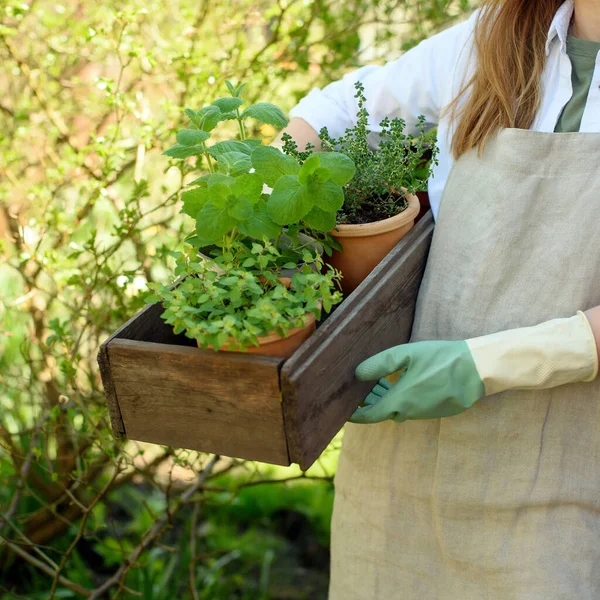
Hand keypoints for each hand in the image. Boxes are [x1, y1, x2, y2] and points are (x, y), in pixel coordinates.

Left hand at [350, 340, 484, 423]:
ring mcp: (424, 413)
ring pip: (396, 409)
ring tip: (376, 382)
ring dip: (385, 398)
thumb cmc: (441, 359)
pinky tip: (399, 382)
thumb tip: (358, 374)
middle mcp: (410, 412)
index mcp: (400, 401)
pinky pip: (410, 407)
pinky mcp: (435, 410)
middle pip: (381, 412)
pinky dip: (400, 398)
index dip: (354, 414)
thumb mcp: (407, 355)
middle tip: (358, 388)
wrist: (477, 371)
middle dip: (369, 402)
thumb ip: (380, 364)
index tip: (342, 410)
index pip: (369, 416)